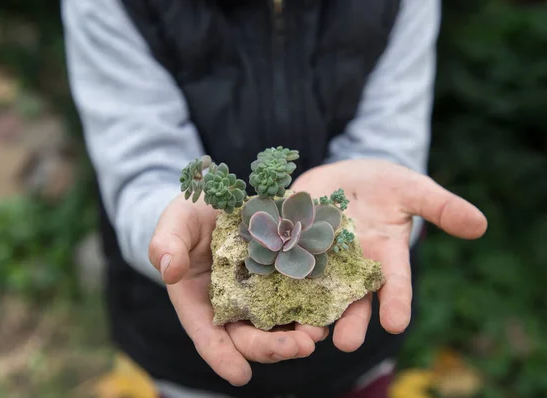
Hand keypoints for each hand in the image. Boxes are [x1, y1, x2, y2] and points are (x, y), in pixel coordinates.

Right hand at [148, 195, 327, 385]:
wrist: (216, 202)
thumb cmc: (188, 218)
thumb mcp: (174, 223)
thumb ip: (166, 244)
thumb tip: (169, 270)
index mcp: (198, 301)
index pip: (206, 335)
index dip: (221, 356)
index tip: (240, 374)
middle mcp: (229, 307)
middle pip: (248, 337)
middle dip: (272, 347)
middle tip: (299, 347)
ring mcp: (256, 296)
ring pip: (275, 326)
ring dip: (296, 336)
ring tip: (317, 334)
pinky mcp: (278, 281)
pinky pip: (294, 300)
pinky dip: (309, 309)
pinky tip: (328, 311)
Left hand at [290, 159, 487, 351]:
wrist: (348, 177)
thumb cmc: (386, 186)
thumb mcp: (414, 190)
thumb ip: (441, 207)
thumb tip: (480, 224)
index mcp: (384, 257)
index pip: (394, 284)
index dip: (396, 302)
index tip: (397, 323)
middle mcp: (352, 266)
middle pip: (352, 300)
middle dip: (350, 321)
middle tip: (346, 343)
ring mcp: (321, 256)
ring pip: (315, 290)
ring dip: (309, 311)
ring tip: (305, 333)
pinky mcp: (294, 241)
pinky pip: (284, 259)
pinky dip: (276, 273)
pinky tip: (267, 288)